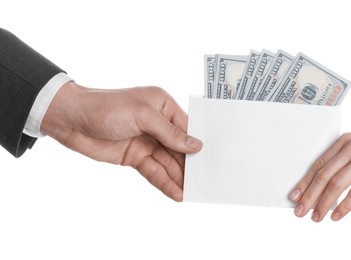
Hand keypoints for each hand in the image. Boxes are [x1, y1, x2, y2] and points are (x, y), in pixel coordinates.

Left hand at [41, 82, 201, 201]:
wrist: (71, 120)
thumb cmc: (106, 107)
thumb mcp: (142, 116)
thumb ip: (170, 133)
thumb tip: (195, 146)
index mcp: (163, 106)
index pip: (187, 127)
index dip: (199, 144)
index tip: (213, 159)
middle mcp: (158, 124)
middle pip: (179, 148)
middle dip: (191, 164)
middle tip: (206, 181)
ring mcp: (147, 142)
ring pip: (168, 163)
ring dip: (180, 177)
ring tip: (194, 193)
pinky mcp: (135, 157)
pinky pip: (154, 171)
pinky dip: (165, 182)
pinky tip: (177, 193)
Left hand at [289, 129, 350, 221]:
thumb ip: (345, 156)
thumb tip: (325, 176)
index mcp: (345, 141)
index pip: (319, 163)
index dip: (305, 181)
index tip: (295, 196)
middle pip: (324, 175)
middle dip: (310, 195)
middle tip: (300, 211)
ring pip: (337, 184)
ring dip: (324, 203)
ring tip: (316, 217)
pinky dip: (345, 206)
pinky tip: (336, 216)